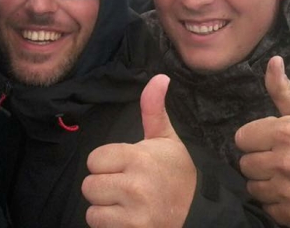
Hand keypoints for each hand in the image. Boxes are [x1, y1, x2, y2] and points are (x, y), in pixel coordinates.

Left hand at [82, 74, 195, 227]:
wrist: (200, 214)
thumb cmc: (179, 174)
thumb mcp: (166, 140)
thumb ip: (153, 109)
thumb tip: (159, 77)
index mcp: (139, 158)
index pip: (94, 160)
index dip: (106, 164)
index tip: (123, 167)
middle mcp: (135, 186)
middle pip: (89, 186)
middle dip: (103, 187)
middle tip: (124, 187)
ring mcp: (134, 215)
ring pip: (92, 210)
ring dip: (104, 208)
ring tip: (125, 204)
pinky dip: (110, 225)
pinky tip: (127, 218)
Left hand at [235, 56, 289, 227]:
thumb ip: (283, 91)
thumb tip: (272, 60)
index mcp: (286, 133)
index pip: (241, 138)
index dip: (255, 140)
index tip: (271, 142)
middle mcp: (284, 162)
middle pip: (244, 164)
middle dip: (260, 161)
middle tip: (281, 161)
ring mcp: (288, 191)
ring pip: (253, 187)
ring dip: (266, 184)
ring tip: (287, 178)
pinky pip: (266, 208)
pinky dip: (277, 204)